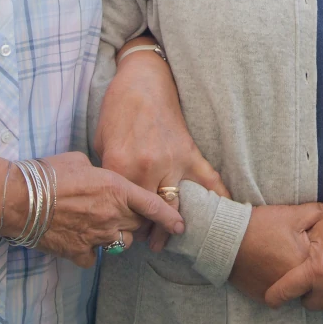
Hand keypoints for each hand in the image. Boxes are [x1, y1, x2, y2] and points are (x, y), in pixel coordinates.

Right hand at [11, 152, 183, 268]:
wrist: (18, 198)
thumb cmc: (47, 173)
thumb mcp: (81, 161)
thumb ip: (100, 172)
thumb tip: (102, 176)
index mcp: (116, 188)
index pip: (154, 205)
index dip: (170, 217)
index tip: (180, 226)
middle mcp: (111, 214)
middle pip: (138, 224)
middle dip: (136, 221)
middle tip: (121, 214)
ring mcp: (96, 236)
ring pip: (121, 243)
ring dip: (116, 236)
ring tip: (100, 226)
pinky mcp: (78, 252)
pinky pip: (94, 257)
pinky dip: (90, 252)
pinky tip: (79, 241)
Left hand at [96, 43, 228, 250]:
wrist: (143, 80)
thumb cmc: (117, 109)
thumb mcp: (102, 142)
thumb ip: (110, 172)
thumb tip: (116, 197)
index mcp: (121, 165)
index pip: (123, 207)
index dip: (123, 223)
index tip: (124, 232)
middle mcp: (148, 168)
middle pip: (150, 212)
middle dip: (149, 231)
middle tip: (149, 243)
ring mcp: (173, 161)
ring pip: (177, 204)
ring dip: (174, 224)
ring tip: (173, 236)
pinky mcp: (191, 153)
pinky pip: (209, 181)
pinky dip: (217, 198)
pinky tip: (220, 214)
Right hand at [230, 201, 322, 302]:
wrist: (225, 238)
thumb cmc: (261, 224)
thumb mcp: (294, 214)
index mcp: (305, 265)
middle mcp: (293, 285)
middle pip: (313, 280)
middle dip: (314, 268)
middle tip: (303, 251)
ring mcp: (277, 294)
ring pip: (298, 290)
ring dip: (298, 278)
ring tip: (288, 258)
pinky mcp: (263, 297)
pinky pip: (280, 294)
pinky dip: (281, 283)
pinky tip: (275, 267)